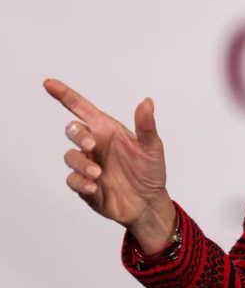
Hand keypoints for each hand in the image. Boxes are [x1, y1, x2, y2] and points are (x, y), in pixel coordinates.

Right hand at [44, 79, 175, 252]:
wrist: (148, 203)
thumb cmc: (150, 171)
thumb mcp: (152, 147)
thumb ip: (146, 126)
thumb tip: (147, 102)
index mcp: (108, 131)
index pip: (82, 109)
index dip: (65, 95)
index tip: (49, 83)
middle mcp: (95, 145)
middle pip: (72, 130)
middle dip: (77, 135)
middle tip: (91, 146)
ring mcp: (88, 164)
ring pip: (70, 156)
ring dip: (81, 164)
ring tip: (99, 174)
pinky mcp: (85, 185)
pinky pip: (71, 180)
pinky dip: (80, 182)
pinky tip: (94, 187)